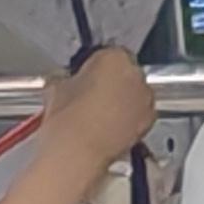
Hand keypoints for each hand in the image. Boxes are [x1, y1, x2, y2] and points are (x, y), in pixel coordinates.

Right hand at [45, 45, 155, 164]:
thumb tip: (68, 82)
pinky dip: (127, 117)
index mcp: (114, 58)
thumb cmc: (68, 119)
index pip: (108, 52)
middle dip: (110, 81)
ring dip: (121, 99)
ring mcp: (145, 100)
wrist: (78, 151)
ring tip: (96, 112)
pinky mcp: (148, 122)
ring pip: (134, 93)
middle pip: (125, 72)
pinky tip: (106, 125)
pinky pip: (138, 113)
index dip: (93, 64)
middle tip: (88, 93)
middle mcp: (136, 76)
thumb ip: (68, 78)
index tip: (83, 73)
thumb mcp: (55, 87)